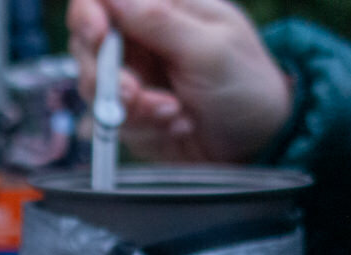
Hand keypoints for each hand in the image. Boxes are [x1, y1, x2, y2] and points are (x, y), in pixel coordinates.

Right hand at [67, 0, 293, 163]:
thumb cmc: (248, 86)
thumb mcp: (211, 50)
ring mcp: (136, 81)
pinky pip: (114, 121)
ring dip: (130, 105)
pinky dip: (143, 126)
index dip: (88, 12)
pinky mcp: (133, 117)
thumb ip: (160, 22)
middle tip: (131, 92)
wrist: (262, 145)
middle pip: (87, 44)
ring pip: (94, 87)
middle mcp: (142, 42)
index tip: (97, 33)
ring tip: (171, 113)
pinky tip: (177, 125)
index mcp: (163, 10)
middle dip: (102, 71)